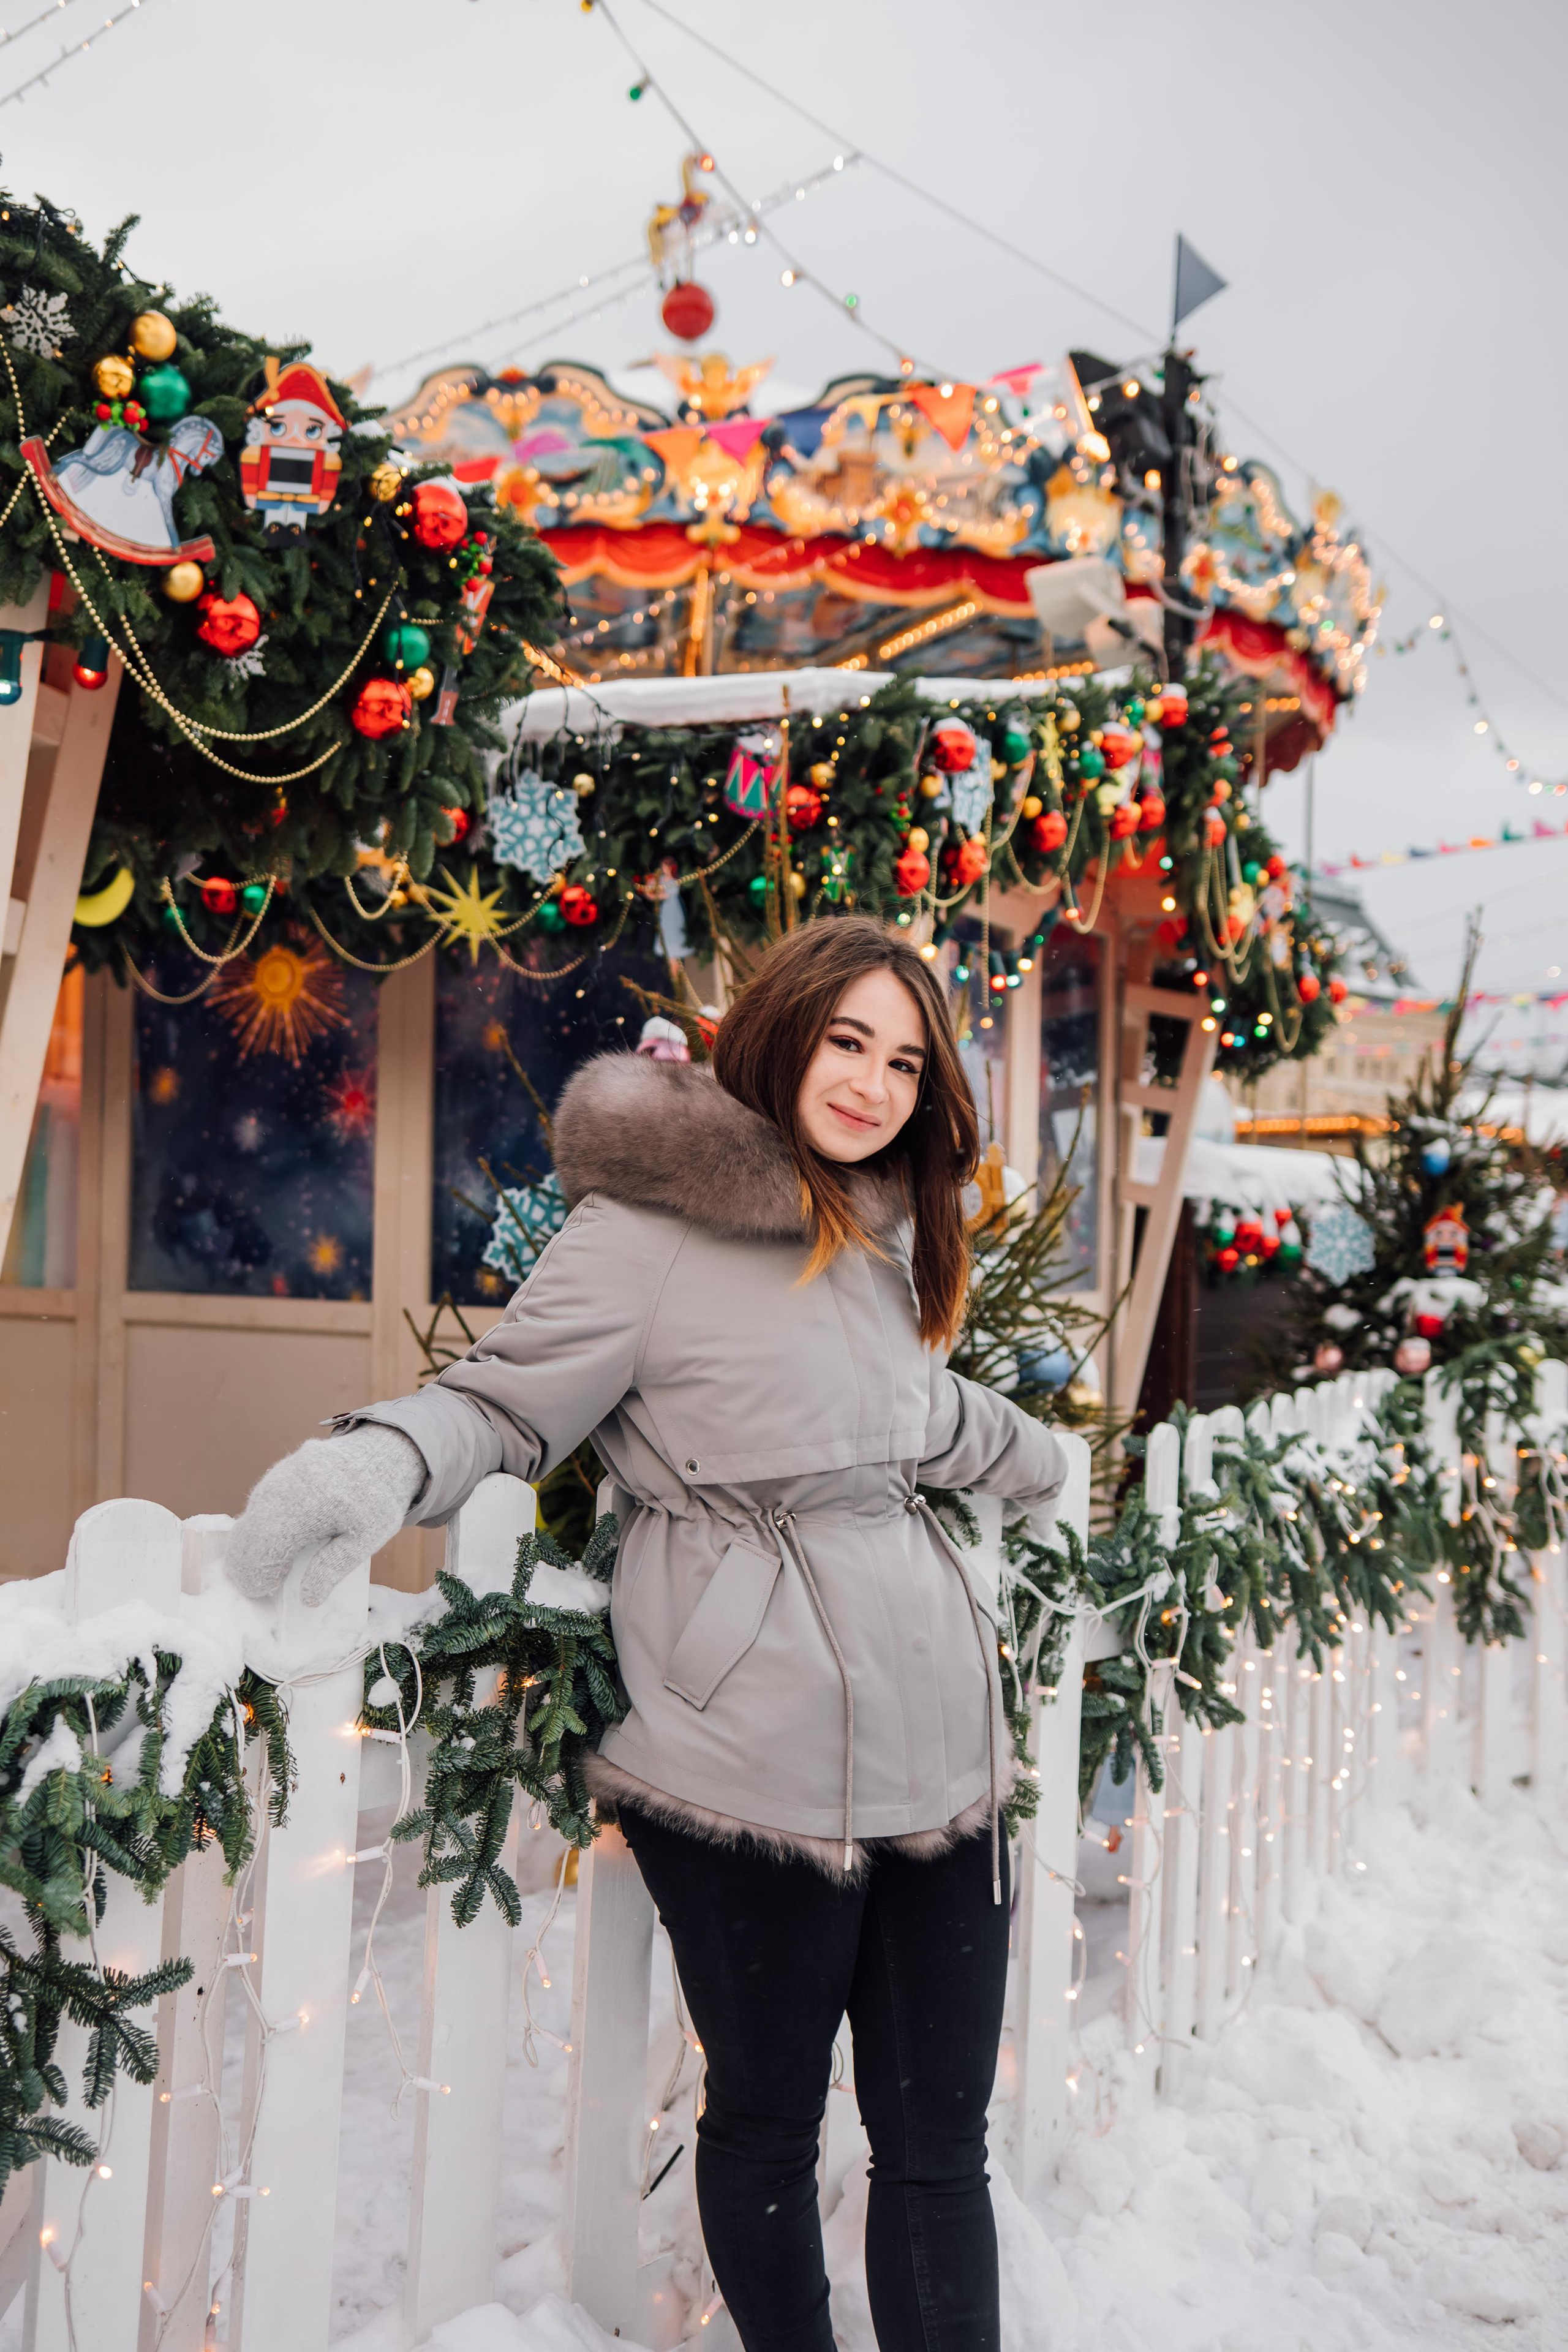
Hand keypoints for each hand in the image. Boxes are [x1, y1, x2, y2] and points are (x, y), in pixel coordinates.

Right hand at [226, 1425, 424, 1605]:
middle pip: (250, 1531)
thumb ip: (334, 1567)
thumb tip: (307, 1599)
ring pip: (251, 1515)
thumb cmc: (376, 1502)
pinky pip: (260, 1502)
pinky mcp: (279, 1471)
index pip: (267, 1545)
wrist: (381, 1454)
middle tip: (257, 1586)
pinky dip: (260, 1525)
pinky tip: (274, 1543)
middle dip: (247, 1562)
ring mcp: (280, 1475)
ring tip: (267, 1569)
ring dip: (252, 1544)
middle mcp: (287, 1486)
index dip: (257, 1572)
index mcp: (310, 1504)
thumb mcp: (366, 1538)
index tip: (263, 1591)